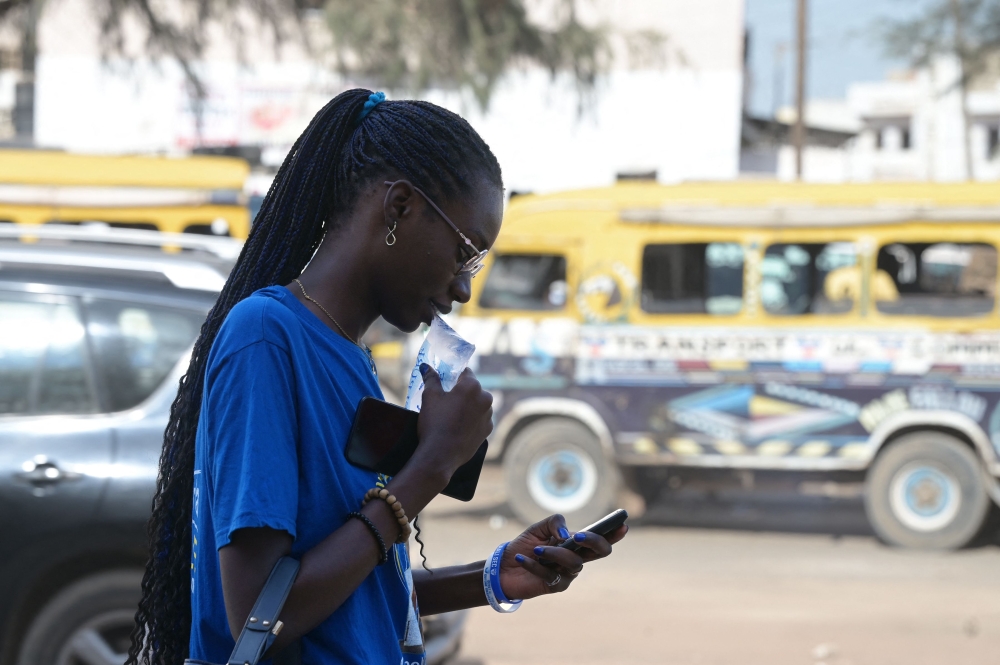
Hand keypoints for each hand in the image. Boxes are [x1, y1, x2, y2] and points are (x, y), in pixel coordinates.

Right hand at [410, 365, 492, 484]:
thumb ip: (431, 378)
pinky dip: (472, 420)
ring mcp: (489, 416)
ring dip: (468, 406)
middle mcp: (486, 399)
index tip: (446, 382)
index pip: (466, 372)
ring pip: (478, 404)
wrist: (440, 455)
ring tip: (452, 416)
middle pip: (473, 389)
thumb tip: (426, 366)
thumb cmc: (435, 423)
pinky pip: (480, 419)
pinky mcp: (488, 431)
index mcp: (473, 386)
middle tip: (446, 401)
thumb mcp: (429, 396)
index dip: (454, 376)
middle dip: (462, 392)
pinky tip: (458, 427)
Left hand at [497, 514, 627, 600]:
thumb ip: (555, 522)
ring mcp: (568, 573)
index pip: (600, 538)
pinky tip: (522, 558)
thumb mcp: (538, 527)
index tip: (623, 525)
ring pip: (574, 563)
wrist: (505, 566)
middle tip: (579, 536)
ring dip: (555, 553)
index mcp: (576, 543)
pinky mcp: (555, 586)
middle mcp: (577, 558)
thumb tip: (567, 535)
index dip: (614, 534)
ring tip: (537, 549)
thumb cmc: (526, 545)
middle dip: (594, 542)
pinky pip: (550, 574)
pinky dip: (534, 565)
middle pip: (599, 552)